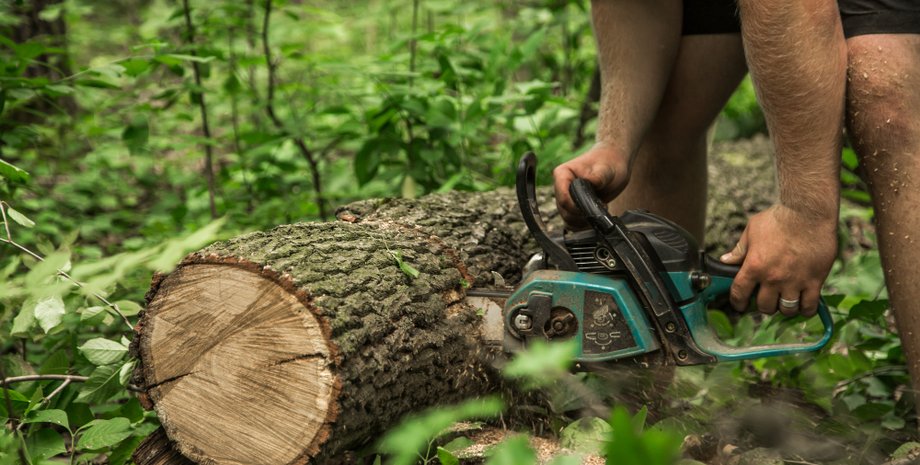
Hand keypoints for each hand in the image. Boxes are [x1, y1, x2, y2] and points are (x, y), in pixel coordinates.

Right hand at [553, 143, 630, 228]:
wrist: (614, 162)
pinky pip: (572, 221)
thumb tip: (590, 182)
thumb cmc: (609, 161)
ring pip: (567, 218)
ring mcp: (566, 196)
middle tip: (599, 210)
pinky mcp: (573, 205)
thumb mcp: (605, 169)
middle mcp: (561, 186)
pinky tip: (595, 218)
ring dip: (582, 221)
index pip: (562, 197)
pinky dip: (583, 224)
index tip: (591, 208)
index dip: (575, 207)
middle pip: (563, 210)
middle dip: (581, 215)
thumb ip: (597, 177)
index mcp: (562, 174)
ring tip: (598, 212)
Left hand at [720, 204, 836, 316]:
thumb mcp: (752, 230)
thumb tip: (726, 260)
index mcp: (754, 266)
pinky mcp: (815, 281)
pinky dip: (805, 309)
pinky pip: (809, 306)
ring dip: (784, 308)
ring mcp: (794, 281)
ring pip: (787, 310)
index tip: (739, 305)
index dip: (737, 303)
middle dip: (763, 305)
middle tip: (767, 298)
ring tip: (784, 300)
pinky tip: (803, 303)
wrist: (808, 212)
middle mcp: (773, 278)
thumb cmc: (779, 218)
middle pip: (764, 306)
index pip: (739, 293)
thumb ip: (740, 249)